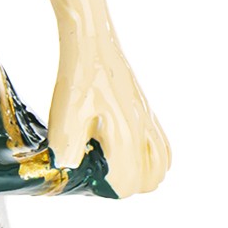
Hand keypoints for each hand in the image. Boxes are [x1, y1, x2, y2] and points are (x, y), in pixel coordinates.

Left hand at [47, 27, 171, 196]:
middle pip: (151, 179)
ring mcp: (148, 118)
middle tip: (100, 171)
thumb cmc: (80, 73)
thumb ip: (67, 147)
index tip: (89, 177)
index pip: (130, 182)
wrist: (92, 40)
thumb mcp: (65, 113)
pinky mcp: (145, 109)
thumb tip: (70, 168)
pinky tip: (123, 146)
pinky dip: (150, 155)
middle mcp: (143, 128)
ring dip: (141, 171)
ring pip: (162, 163)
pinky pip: (161, 144)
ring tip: (112, 162)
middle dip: (126, 183)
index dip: (108, 187)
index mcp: (126, 133)